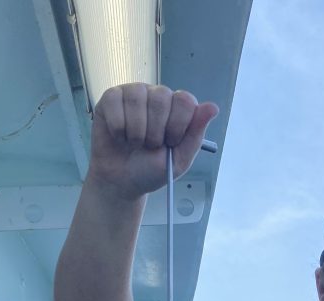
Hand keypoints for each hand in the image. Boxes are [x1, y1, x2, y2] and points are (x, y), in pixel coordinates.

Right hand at [87, 84, 218, 200]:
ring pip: (137, 97)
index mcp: (176, 108)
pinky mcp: (110, 98)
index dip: (177, 125)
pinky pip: (115, 102)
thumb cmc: (150, 170)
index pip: (185, 100)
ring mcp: (133, 94)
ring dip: (136, 130)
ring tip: (134, 143)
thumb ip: (195, 134)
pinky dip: (117, 126)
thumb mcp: (178, 160)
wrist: (122, 182)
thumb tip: (213, 107)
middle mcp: (156, 96)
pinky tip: (119, 136)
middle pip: (161, 96)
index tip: (170, 143)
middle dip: (155, 130)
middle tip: (150, 146)